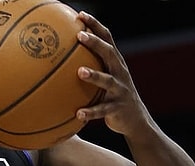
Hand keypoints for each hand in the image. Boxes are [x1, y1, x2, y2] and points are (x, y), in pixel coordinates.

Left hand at [74, 11, 151, 136]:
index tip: (81, 15)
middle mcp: (119, 73)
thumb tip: (59, 60)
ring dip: (94, 75)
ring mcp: (120, 90)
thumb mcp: (104, 79)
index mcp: (115, 63)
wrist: (135, 120)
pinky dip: (90, 112)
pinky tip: (78, 113)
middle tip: (80, 35)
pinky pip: (102, 110)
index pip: (107, 39)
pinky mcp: (117, 108)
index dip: (95, 26)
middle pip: (109, 53)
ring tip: (80, 72)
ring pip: (107, 81)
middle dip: (95, 43)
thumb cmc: (112, 96)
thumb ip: (89, 68)